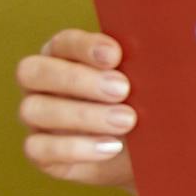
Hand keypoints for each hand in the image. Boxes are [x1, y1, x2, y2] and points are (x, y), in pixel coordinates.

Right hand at [16, 29, 137, 191]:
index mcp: (65, 55)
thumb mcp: (149, 82)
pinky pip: (38, 148)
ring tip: (127, 121)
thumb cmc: (147, 103)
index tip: (116, 55)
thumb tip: (162, 50)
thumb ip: (146, 64)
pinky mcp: (40, 152)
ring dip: (82, 115)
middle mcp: (42, 84)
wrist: (149, 151)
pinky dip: (75, 148)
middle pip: (33, 72)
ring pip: (33, 110)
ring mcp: (36, 118)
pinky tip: (111, 146)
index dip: (84, 47)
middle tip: (122, 90)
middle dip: (77, 80)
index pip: (62, 42)